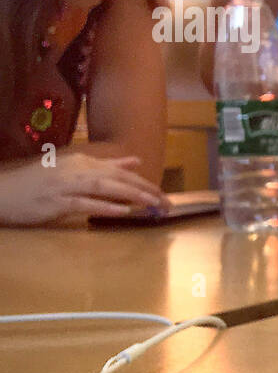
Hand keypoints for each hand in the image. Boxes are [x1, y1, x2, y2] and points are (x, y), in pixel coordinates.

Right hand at [0, 152, 165, 225]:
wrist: (3, 191)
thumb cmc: (39, 182)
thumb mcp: (74, 169)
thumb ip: (105, 165)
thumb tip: (135, 161)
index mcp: (82, 162)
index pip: (121, 171)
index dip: (145, 182)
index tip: (164, 194)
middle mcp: (76, 170)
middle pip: (118, 178)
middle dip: (145, 189)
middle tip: (167, 203)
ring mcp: (65, 185)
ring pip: (105, 187)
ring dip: (132, 195)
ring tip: (153, 204)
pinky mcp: (55, 201)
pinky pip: (84, 204)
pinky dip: (104, 206)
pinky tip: (122, 211)